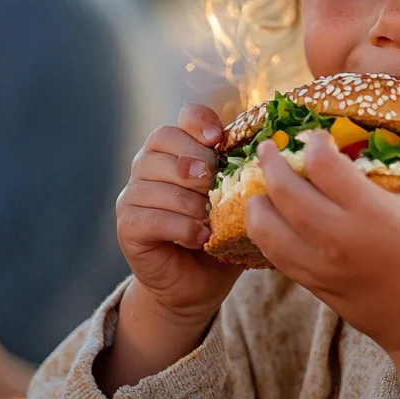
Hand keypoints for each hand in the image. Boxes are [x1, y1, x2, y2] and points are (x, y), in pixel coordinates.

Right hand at [115, 103, 241, 325]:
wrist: (198, 282)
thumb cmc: (222, 232)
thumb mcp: (237, 198)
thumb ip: (243, 173)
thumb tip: (271, 155)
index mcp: (179, 148)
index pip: (184, 117)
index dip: (200, 121)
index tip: (217, 138)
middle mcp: (149, 163)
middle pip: (164, 140)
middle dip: (197, 163)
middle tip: (215, 187)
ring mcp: (133, 193)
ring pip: (158, 181)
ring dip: (192, 202)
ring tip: (211, 219)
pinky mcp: (128, 224)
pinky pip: (152, 216)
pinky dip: (182, 227)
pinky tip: (201, 238)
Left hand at [246, 124, 399, 398]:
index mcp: (374, 214)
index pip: (323, 166)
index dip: (312, 143)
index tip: (316, 135)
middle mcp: (341, 239)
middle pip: (284, 192)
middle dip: (270, 163)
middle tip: (270, 149)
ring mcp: (323, 267)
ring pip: (267, 230)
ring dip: (258, 203)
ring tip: (260, 186)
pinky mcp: (316, 287)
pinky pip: (276, 257)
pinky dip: (265, 235)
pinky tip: (270, 221)